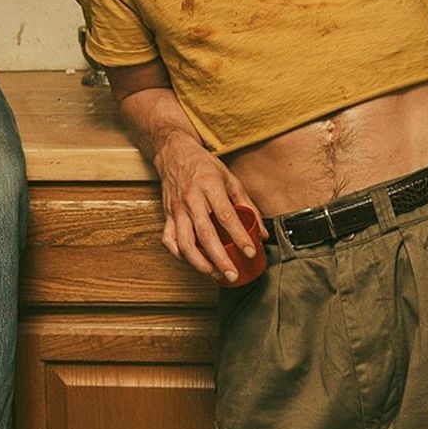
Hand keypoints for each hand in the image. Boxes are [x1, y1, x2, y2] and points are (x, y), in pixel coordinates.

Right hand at [155, 130, 265, 282]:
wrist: (174, 153)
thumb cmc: (204, 166)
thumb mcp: (230, 178)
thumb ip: (247, 204)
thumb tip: (261, 232)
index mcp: (210, 186)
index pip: (226, 216)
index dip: (239, 236)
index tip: (250, 251)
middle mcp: (191, 199)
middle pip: (205, 234)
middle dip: (219, 259)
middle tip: (231, 274)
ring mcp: (176, 209)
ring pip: (184, 242)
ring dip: (199, 263)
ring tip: (214, 274)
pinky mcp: (166, 215)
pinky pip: (169, 240)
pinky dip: (180, 255)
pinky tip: (193, 262)